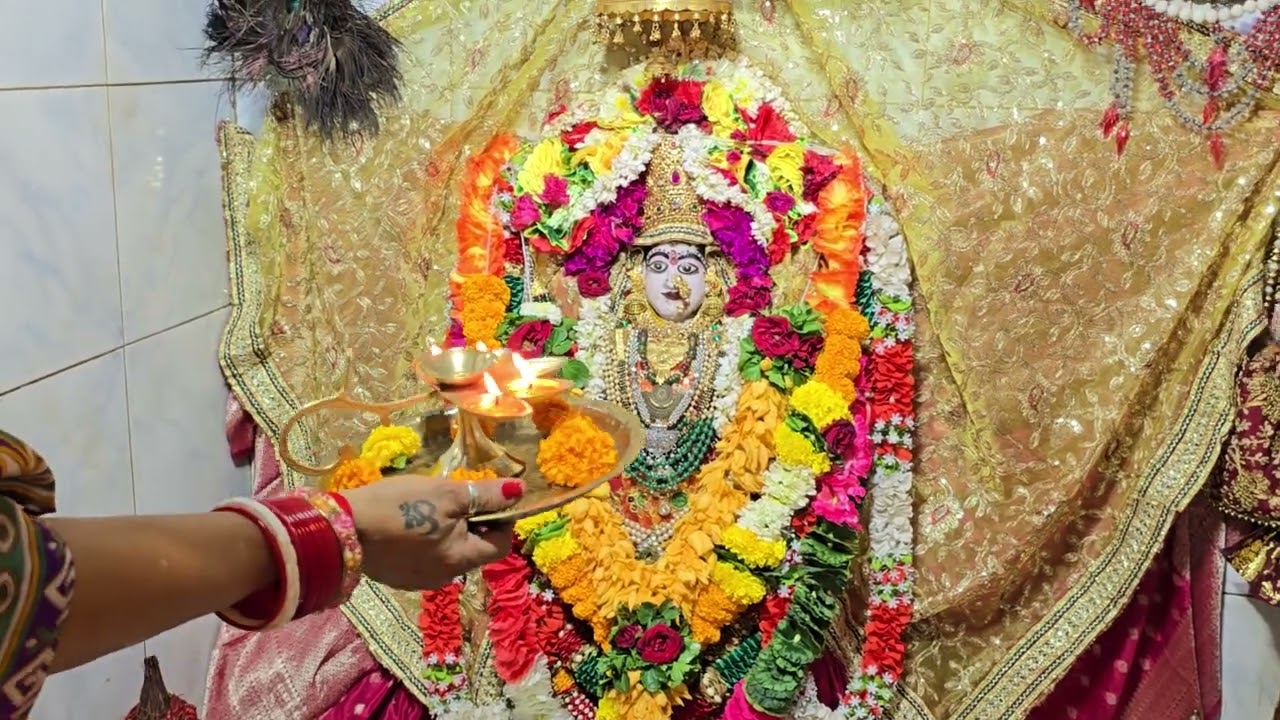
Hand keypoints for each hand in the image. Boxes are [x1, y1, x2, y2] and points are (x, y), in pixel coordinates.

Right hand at [339, 474, 522, 589]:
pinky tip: (406, 522)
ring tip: (426, 507)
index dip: (502, 520)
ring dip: (447, 530)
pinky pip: (424, 558)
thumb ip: (485, 496)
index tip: (486, 498)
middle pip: (474, 549)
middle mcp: (445, 577)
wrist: (340, 529)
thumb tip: (520, 491)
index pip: (501, 545)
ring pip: (448, 553)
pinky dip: (425, 541)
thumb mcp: (446, 494)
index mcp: (461, 560)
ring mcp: (419, 581)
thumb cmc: (399, 507)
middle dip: (471, 522)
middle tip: (451, 497)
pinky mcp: (397, 577)